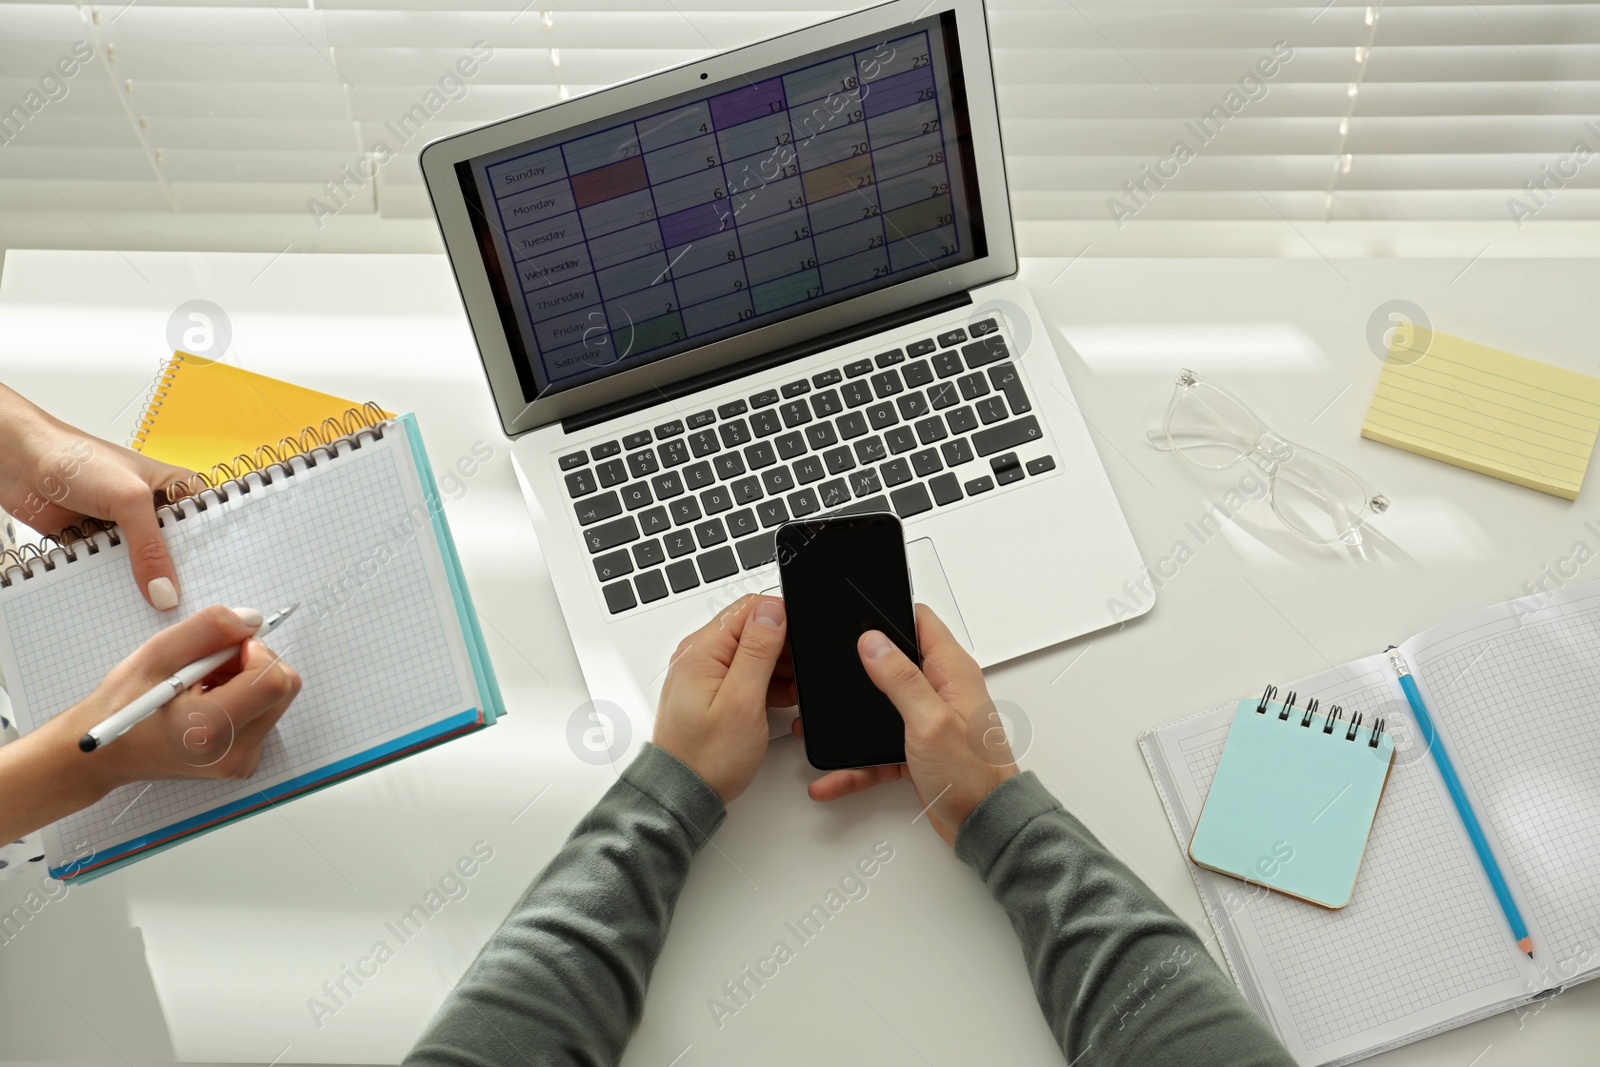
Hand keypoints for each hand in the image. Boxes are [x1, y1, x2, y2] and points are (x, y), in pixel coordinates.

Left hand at [0, 383, 193, 609]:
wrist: (20, 461)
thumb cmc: (79, 459)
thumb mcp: (128, 501)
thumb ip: (150, 549)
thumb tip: (166, 595)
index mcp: (177, 492)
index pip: (207, 530)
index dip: (215, 557)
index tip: (223, 586)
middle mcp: (156, 513)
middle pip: (179, 555)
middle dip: (180, 579)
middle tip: (192, 608)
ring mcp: (128, 532)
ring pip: (146, 570)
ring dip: (146, 587)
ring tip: (160, 616)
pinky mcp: (101, 548)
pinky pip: (116, 577)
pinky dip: (116, 589)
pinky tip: (125, 608)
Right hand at [0, 606, 302, 845]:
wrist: (105, 753)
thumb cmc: (124, 704)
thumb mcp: (158, 653)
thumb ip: (209, 629)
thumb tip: (253, 620)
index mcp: (210, 729)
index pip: (275, 681)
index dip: (256, 652)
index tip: (225, 649)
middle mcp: (234, 753)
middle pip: (283, 687)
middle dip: (253, 664)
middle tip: (208, 666)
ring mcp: (242, 761)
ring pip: (277, 698)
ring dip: (247, 679)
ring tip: (201, 685)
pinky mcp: (245, 761)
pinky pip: (266, 714)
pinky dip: (244, 697)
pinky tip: (208, 700)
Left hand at [652, 594, 792, 803]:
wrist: (683, 793)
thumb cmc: (706, 758)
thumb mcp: (742, 701)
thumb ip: (757, 651)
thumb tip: (772, 610)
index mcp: (702, 650)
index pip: (749, 608)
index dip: (783, 620)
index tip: (800, 645)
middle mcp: (699, 655)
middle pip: (752, 628)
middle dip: (782, 647)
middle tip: (797, 676)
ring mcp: (703, 673)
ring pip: (751, 651)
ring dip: (776, 668)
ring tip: (788, 694)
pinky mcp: (710, 691)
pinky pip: (744, 673)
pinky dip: (764, 683)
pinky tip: (777, 701)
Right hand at [798, 604, 1017, 845]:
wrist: (987, 827)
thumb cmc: (975, 776)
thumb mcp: (931, 721)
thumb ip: (901, 678)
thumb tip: (873, 642)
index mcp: (951, 671)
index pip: (919, 621)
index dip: (888, 614)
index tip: (857, 618)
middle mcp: (941, 691)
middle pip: (893, 662)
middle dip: (859, 666)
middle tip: (830, 668)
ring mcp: (928, 720)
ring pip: (880, 708)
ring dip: (853, 721)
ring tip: (821, 727)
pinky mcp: (918, 750)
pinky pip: (878, 749)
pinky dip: (856, 762)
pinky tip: (835, 775)